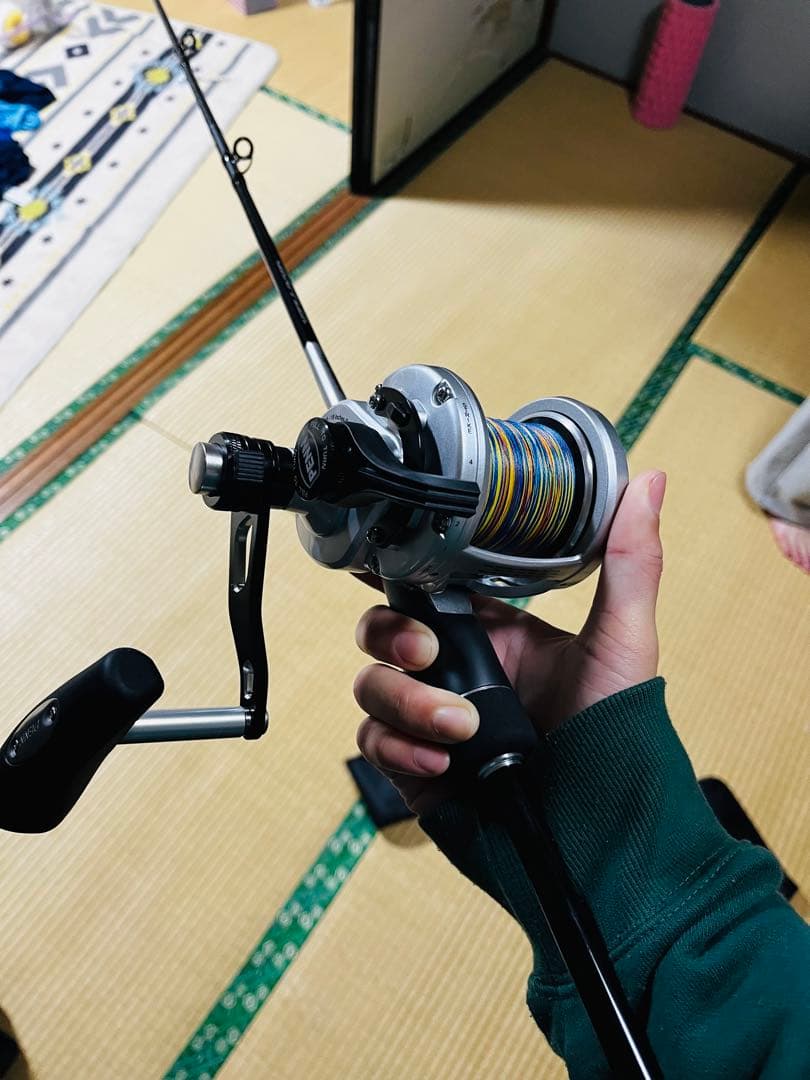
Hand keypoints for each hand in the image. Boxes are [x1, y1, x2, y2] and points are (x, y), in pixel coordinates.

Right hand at [353, 470, 665, 814]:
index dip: (400, 570)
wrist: (601, 839)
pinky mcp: (414, 768)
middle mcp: (460, 673)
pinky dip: (399, 748)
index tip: (380, 550)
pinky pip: (373, 742)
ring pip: (373, 685)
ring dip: (407, 703)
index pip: (431, 588)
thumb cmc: (619, 739)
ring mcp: (432, 721)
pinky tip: (443, 765)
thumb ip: (628, 562)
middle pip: (384, 631)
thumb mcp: (623, 643)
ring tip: (460, 731)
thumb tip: (649, 480)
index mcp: (499, 635)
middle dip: (392, 635)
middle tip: (428, 654)